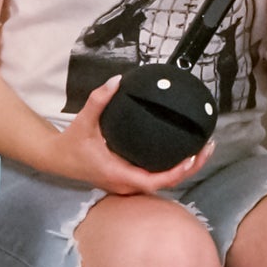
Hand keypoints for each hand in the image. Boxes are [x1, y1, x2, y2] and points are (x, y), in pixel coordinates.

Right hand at [60, 77, 214, 195]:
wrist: (58, 159)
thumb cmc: (72, 144)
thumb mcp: (83, 121)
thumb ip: (99, 100)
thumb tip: (118, 80)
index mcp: (119, 175)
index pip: (155, 180)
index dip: (177, 171)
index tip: (192, 156)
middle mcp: (127, 185)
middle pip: (166, 183)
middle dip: (190, 168)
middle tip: (208, 147)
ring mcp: (128, 185)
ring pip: (162, 182)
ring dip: (184, 169)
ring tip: (202, 149)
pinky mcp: (129, 181)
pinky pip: (156, 178)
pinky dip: (172, 168)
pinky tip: (184, 153)